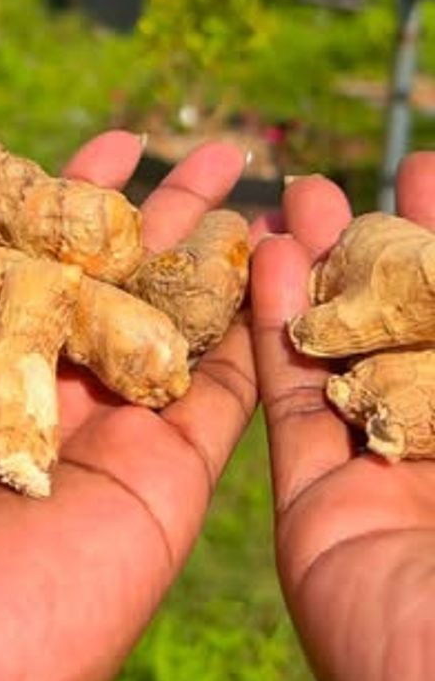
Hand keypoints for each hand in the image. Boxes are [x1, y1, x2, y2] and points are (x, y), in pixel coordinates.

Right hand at [252, 153, 434, 680]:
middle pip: (413, 326)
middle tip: (376, 171)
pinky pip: (290, 404)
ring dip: (322, 271)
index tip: (432, 171)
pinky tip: (262, 258)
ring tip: (304, 193)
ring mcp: (385, 477)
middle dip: (392, 246)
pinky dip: (272, 329)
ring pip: (345, 355)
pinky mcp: (317, 508)